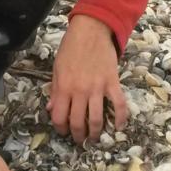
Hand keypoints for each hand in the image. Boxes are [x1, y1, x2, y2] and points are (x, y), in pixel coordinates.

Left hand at [48, 15, 128, 143]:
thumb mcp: (57, 68)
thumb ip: (55, 89)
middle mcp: (79, 91)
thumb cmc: (71, 47)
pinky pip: (118, 105)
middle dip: (78, 136)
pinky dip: (120, 119)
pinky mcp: (112, 83)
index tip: (64, 131)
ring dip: (96, 133)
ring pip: (96, 119)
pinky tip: (119, 127)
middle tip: (81, 140)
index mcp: (63, 87)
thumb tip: (51, 108)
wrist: (91, 31)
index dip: (60, 128)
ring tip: (96, 138)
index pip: (59, 117)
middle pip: (78, 122)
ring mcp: (97, 88)